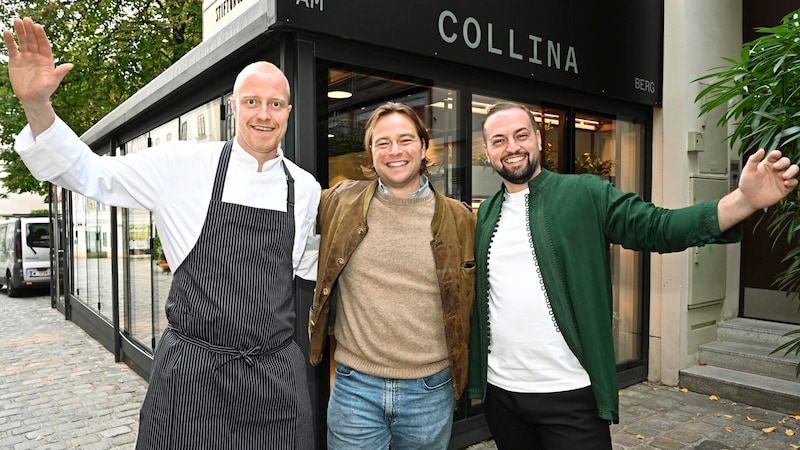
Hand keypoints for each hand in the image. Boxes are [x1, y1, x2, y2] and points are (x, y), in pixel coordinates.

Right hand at [3, 17, 72, 134]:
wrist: (31, 99)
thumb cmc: (44, 91)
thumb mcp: (53, 82)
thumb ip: (60, 72)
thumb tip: (71, 65)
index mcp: (47, 60)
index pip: (44, 44)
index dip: (41, 35)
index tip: (38, 26)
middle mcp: (36, 56)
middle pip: (33, 40)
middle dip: (30, 30)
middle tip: (27, 19)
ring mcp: (26, 58)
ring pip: (23, 42)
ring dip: (20, 32)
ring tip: (17, 20)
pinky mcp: (15, 61)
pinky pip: (12, 49)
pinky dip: (9, 41)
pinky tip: (7, 32)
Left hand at [738, 148, 798, 209]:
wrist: (748, 199)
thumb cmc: (747, 184)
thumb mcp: (747, 171)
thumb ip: (753, 160)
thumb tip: (761, 150)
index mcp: (767, 164)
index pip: (775, 155)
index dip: (776, 154)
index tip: (775, 155)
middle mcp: (776, 170)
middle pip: (786, 161)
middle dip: (784, 162)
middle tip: (777, 167)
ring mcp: (781, 178)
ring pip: (793, 170)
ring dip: (792, 171)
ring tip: (785, 176)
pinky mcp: (785, 188)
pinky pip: (794, 182)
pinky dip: (793, 182)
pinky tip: (786, 183)